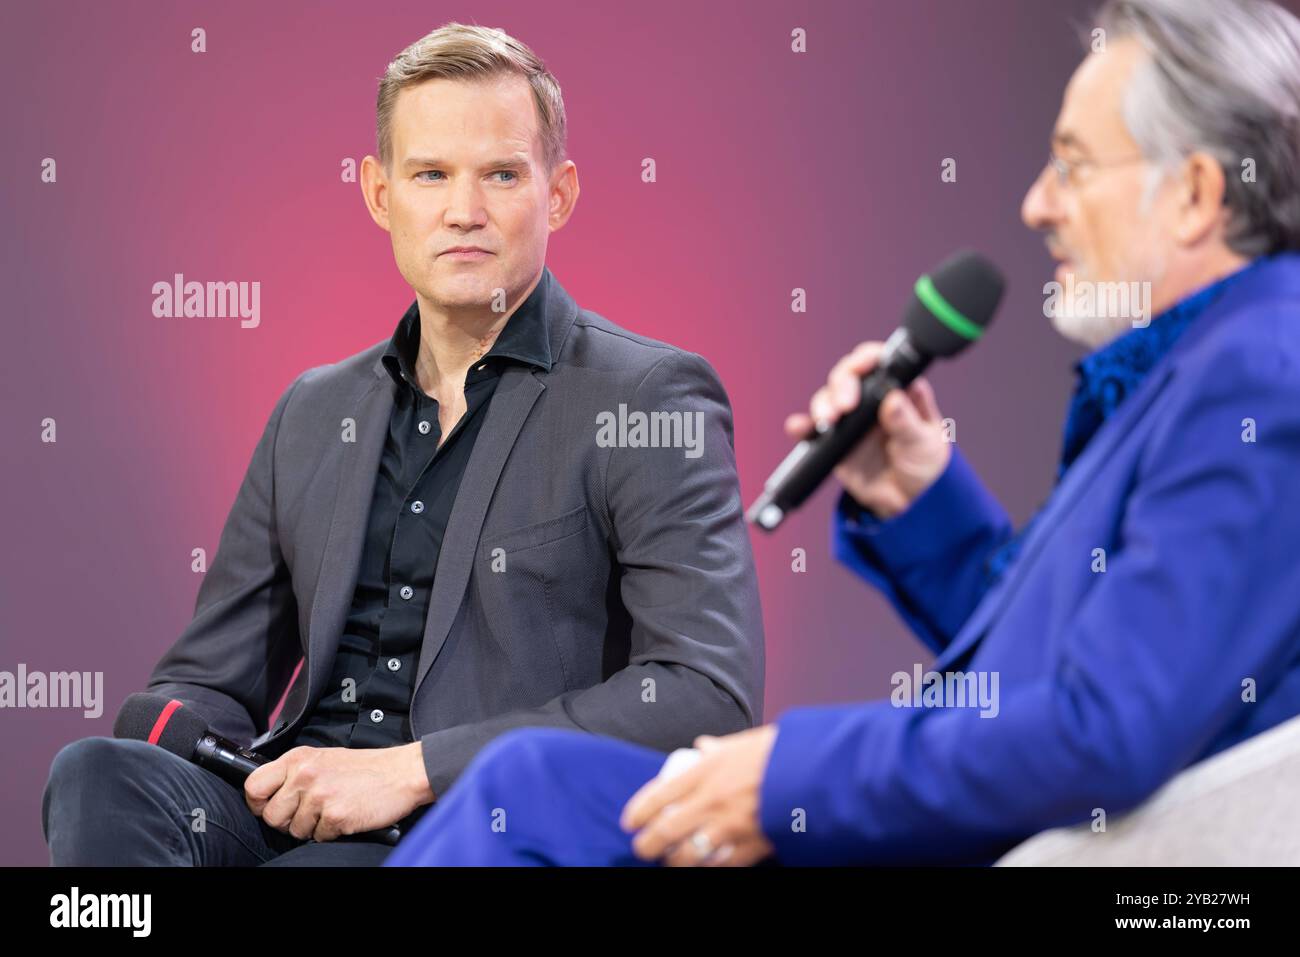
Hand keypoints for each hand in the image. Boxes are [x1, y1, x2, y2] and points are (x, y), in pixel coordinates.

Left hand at [245, 742, 432, 842]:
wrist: (402, 772)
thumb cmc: (366, 768)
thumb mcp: (324, 758)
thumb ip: (296, 772)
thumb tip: (270, 795)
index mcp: (299, 758)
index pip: (254, 786)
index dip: (259, 803)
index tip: (270, 806)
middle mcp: (305, 775)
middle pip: (271, 815)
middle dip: (288, 820)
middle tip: (310, 812)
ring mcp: (319, 796)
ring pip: (294, 830)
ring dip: (312, 827)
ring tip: (333, 809)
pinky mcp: (335, 816)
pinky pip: (318, 837)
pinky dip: (332, 832)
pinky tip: (346, 815)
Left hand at [619, 726, 777, 866]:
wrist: (816, 771)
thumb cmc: (781, 752)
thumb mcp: (742, 742)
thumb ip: (718, 748)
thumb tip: (702, 746)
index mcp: (707, 770)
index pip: (659, 794)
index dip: (638, 812)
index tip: (630, 822)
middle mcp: (712, 800)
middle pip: (665, 831)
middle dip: (647, 846)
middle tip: (643, 848)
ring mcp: (730, 827)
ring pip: (687, 856)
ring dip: (673, 862)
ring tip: (670, 862)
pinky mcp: (751, 846)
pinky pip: (721, 867)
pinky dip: (709, 870)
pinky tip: (704, 868)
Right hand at [785, 341, 949, 518]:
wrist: (909, 501)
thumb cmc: (925, 464)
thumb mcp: (924, 443)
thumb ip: (907, 423)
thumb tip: (893, 399)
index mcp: (898, 390)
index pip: (879, 362)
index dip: (867, 359)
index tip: (861, 367)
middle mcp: (870, 399)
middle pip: (847, 376)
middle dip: (842, 384)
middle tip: (845, 405)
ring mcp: (850, 419)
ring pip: (827, 398)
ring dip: (823, 405)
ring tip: (828, 421)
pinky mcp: (833, 441)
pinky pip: (812, 429)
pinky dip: (802, 426)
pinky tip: (798, 427)